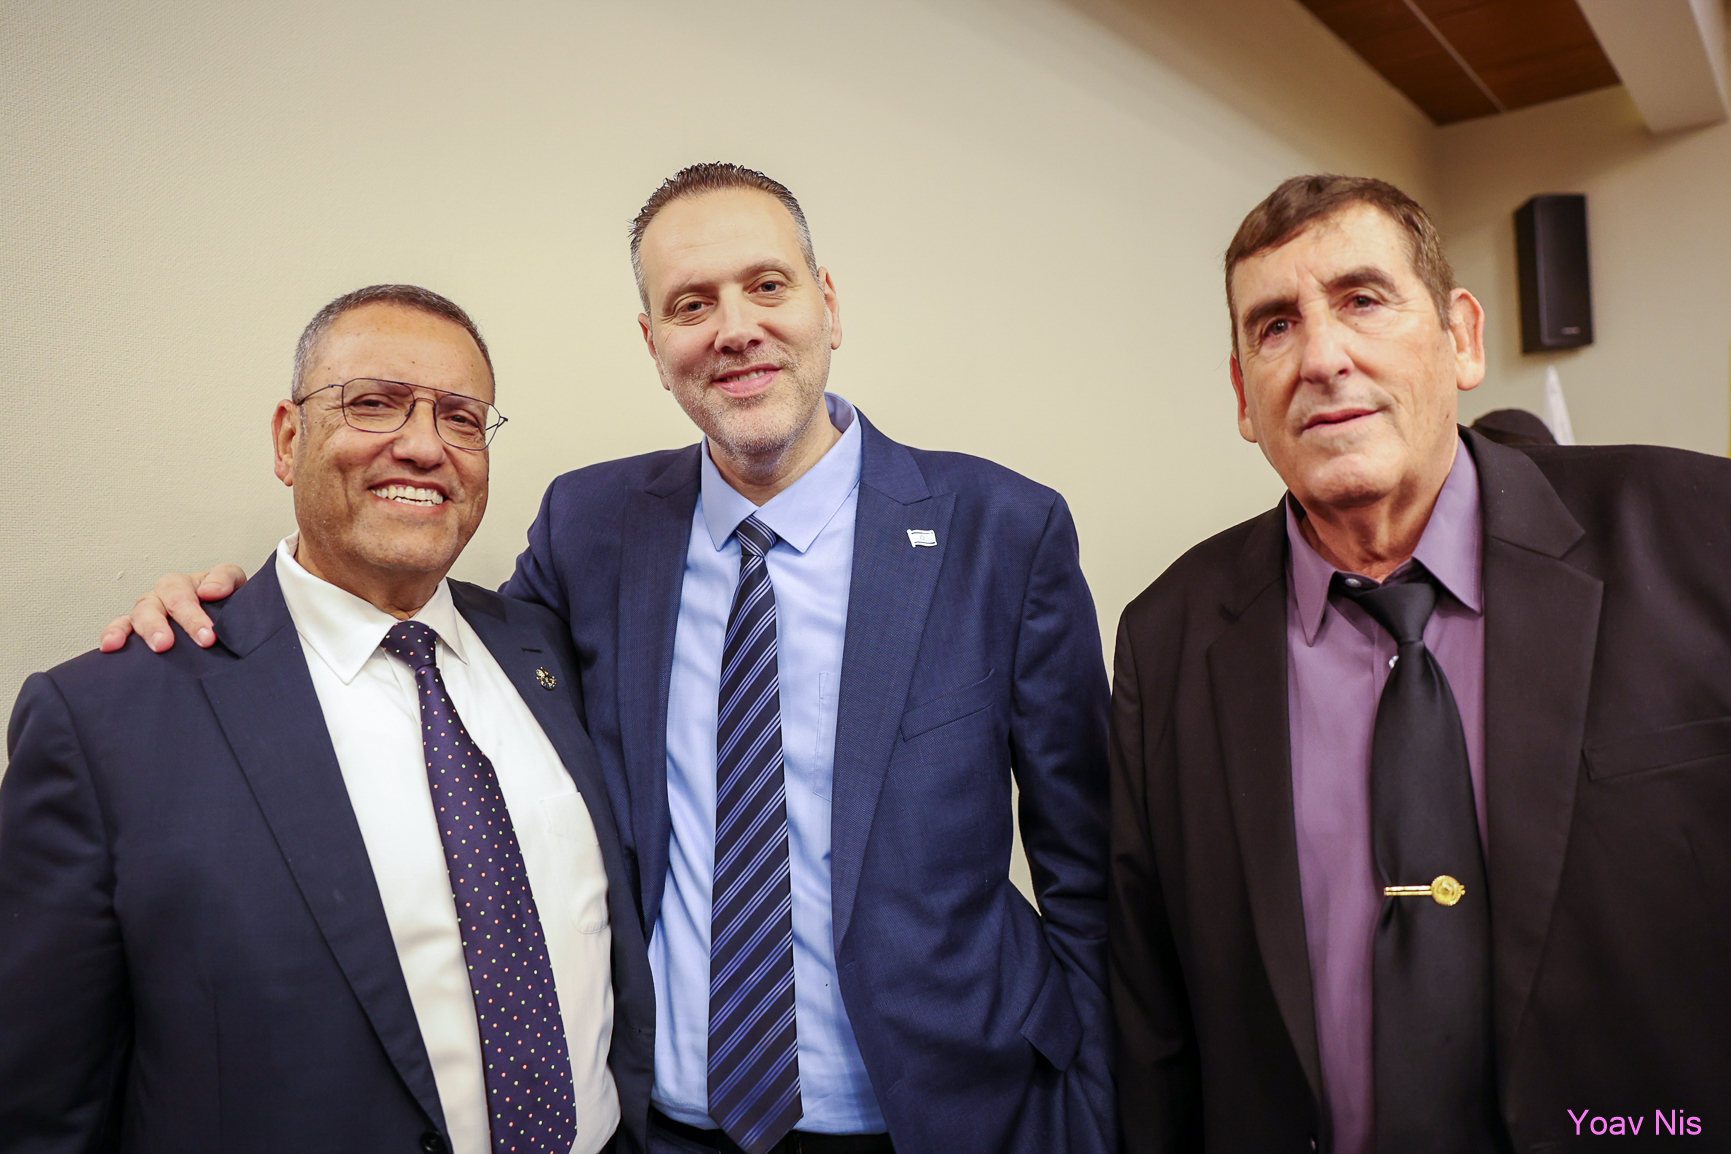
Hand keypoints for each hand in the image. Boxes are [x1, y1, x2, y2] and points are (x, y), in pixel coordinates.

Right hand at [99, 565, 247, 652]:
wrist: (223, 623)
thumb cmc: (226, 606)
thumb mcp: (236, 587)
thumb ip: (226, 581)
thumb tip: (209, 591)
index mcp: (191, 584)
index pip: (193, 590)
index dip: (196, 613)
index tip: (208, 635)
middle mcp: (167, 593)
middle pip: (165, 600)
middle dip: (173, 621)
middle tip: (177, 643)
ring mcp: (150, 609)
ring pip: (142, 611)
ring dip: (148, 628)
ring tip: (157, 646)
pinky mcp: (135, 626)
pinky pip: (120, 626)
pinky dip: (113, 633)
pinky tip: (111, 646)